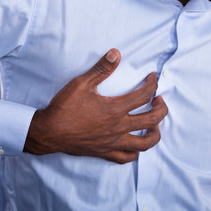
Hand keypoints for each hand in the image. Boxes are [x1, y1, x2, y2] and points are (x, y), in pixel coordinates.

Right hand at [22, 49, 167, 163]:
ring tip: (155, 125)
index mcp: (115, 109)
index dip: (152, 84)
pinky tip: (135, 144)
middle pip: (152, 120)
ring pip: (144, 144)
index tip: (152, 78)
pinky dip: (135, 152)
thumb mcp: (82, 83)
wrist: (49, 132)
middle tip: (159, 100)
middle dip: (161, 109)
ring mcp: (113, 142)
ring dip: (155, 133)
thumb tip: (116, 53)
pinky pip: (126, 158)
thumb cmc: (64, 107)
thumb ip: (101, 68)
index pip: (144, 95)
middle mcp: (118, 127)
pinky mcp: (105, 152)